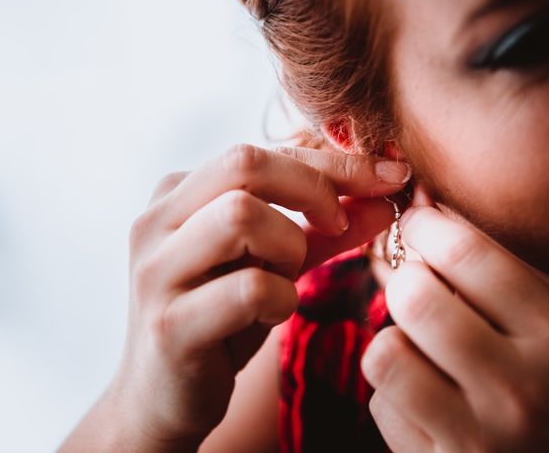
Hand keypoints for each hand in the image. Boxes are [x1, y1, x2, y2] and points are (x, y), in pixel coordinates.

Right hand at [70, 145, 409, 451]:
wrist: (164, 396)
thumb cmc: (223, 319)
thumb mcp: (276, 264)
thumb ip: (325, 229)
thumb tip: (385, 199)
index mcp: (177, 195)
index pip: (259, 152)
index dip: (332, 162)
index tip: (391, 175)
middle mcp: (156, 221)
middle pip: (243, 163)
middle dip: (312, 189)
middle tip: (338, 224)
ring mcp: (156, 270)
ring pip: (241, 217)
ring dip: (290, 247)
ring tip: (287, 277)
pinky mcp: (169, 323)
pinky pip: (250, 288)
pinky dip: (282, 300)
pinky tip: (271, 315)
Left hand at [361, 206, 548, 451]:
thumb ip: (507, 291)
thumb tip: (431, 230)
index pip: (469, 256)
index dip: (427, 226)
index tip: (417, 223)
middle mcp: (517, 388)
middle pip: (414, 299)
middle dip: (405, 282)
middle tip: (415, 287)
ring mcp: (477, 438)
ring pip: (386, 354)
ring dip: (393, 343)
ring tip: (416, 350)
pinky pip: (383, 408)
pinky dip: (393, 396)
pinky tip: (423, 401)